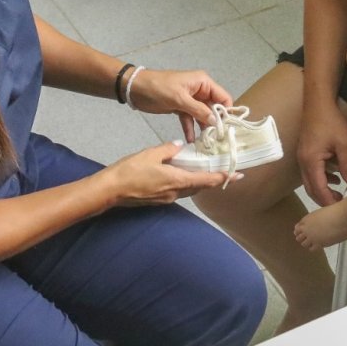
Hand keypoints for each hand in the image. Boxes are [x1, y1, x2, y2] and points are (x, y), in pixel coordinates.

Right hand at [104, 141, 234, 205]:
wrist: (110, 190)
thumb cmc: (129, 171)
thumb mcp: (150, 154)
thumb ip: (168, 150)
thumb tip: (180, 146)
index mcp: (176, 180)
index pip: (206, 180)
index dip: (222, 177)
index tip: (237, 175)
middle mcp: (174, 193)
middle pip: (199, 186)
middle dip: (213, 180)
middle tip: (225, 171)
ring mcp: (166, 198)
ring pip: (189, 189)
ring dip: (199, 181)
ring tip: (205, 171)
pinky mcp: (158, 200)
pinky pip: (178, 191)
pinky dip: (185, 183)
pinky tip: (182, 175)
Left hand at [127, 69, 232, 142]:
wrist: (135, 88)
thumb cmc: (159, 88)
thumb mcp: (180, 99)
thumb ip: (199, 110)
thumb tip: (216, 121)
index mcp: (203, 83)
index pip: (223, 97)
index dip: (227, 112)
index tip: (227, 129)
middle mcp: (200, 90)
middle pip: (214, 108)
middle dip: (215, 123)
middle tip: (217, 140)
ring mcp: (190, 99)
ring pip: (202, 115)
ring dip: (203, 128)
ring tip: (205, 144)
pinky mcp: (180, 107)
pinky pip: (190, 119)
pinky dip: (190, 128)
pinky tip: (190, 140)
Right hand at [296, 103, 346, 206]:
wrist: (317, 102)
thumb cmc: (330, 120)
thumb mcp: (343, 143)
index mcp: (311, 161)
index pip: (319, 189)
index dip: (330, 201)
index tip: (343, 208)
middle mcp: (303, 162)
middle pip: (311, 189)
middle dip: (325, 200)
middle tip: (341, 205)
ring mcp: (302, 157)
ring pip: (310, 182)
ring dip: (323, 190)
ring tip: (340, 194)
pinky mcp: (304, 153)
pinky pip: (311, 172)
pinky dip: (321, 179)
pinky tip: (335, 177)